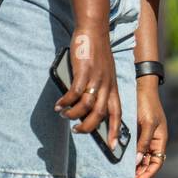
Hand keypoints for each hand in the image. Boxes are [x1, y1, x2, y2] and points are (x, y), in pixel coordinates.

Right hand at [55, 26, 121, 145]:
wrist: (94, 30)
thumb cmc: (96, 52)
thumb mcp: (104, 72)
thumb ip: (98, 88)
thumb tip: (85, 105)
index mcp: (113, 86)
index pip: (118, 113)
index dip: (116, 131)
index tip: (113, 147)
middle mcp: (107, 85)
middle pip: (101, 114)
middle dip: (88, 127)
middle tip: (77, 130)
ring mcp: (96, 78)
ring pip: (87, 106)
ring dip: (73, 115)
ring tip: (64, 115)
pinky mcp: (84, 72)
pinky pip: (75, 93)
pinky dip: (66, 102)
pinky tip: (59, 104)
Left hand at [134, 77, 168, 177]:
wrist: (141, 88)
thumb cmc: (148, 104)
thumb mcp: (147, 123)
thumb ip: (143, 142)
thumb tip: (138, 160)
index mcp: (160, 139)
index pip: (158, 162)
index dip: (149, 173)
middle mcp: (153, 140)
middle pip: (149, 162)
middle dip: (141, 172)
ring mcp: (145, 137)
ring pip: (142, 157)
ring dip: (135, 166)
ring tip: (126, 173)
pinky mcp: (136, 132)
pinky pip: (134, 148)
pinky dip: (130, 156)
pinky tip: (123, 160)